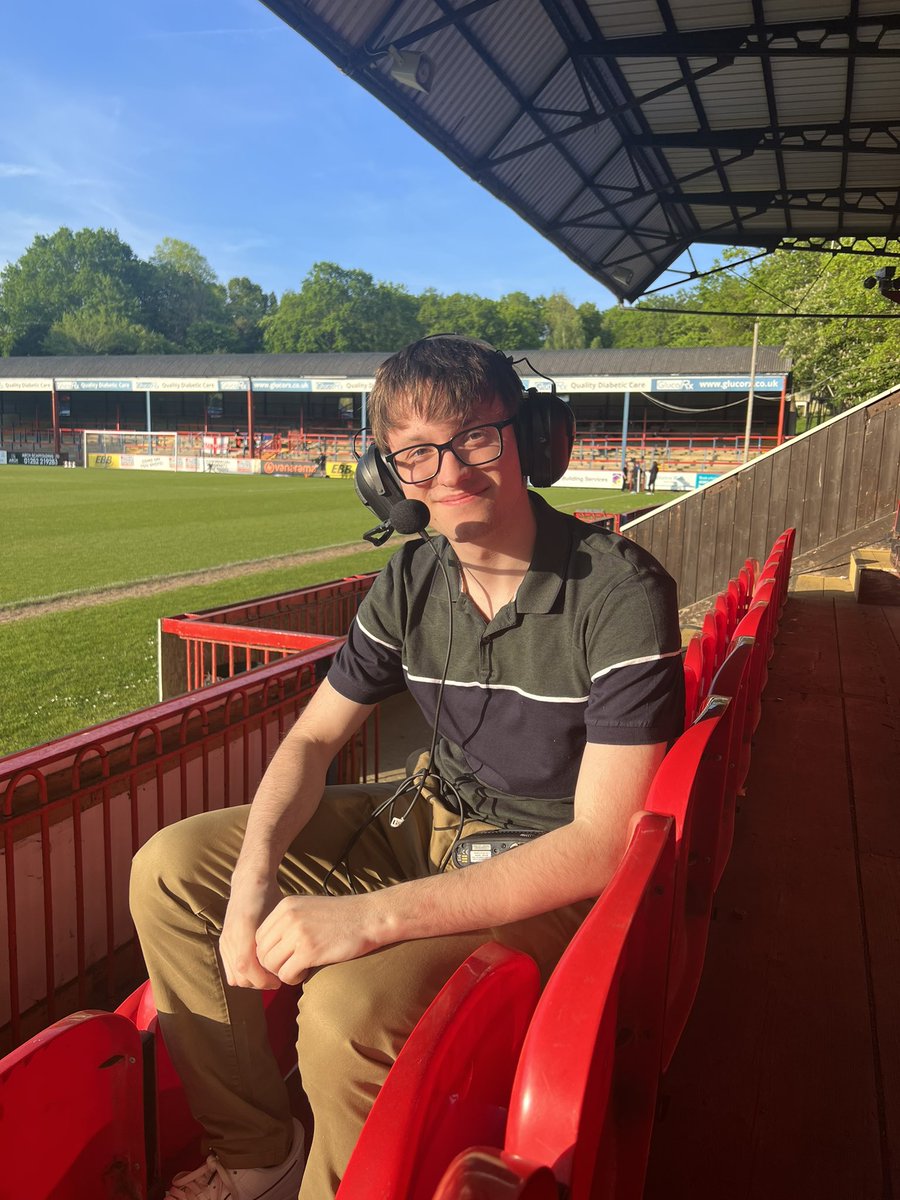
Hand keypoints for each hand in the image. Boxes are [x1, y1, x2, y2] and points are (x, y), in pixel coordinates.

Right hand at [220, 877, 286, 989]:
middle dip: (260, 983)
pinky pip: (230, 971)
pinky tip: (259, 969)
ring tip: (269, 974)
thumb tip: (293, 961)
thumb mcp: (280, 913)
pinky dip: (243, 976)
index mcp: (244, 928)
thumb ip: (280, 935)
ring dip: (252, 981)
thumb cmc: (269, 897)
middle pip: (240, 977)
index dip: (263, 979)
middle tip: (277, 979)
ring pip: (234, 977)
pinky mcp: (224, 944)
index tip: (279, 979)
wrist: (250, 882)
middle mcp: (230, 937)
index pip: (246, 967)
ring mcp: (225, 941)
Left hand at [256, 894, 377, 984]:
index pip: (260, 937)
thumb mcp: (309, 909)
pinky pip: (286, 974)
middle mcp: (288, 917)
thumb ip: (288, 921)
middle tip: (291, 966)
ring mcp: (298, 934)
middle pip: (262, 952)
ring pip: (271, 965)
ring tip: (300, 969)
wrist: (370, 917)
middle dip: (274, 965)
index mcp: (286, 905)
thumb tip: (270, 946)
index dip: (269, 952)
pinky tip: (306, 973)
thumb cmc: (343, 916)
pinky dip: (293, 979)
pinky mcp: (309, 951)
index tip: (284, 957)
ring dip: (283, 972)